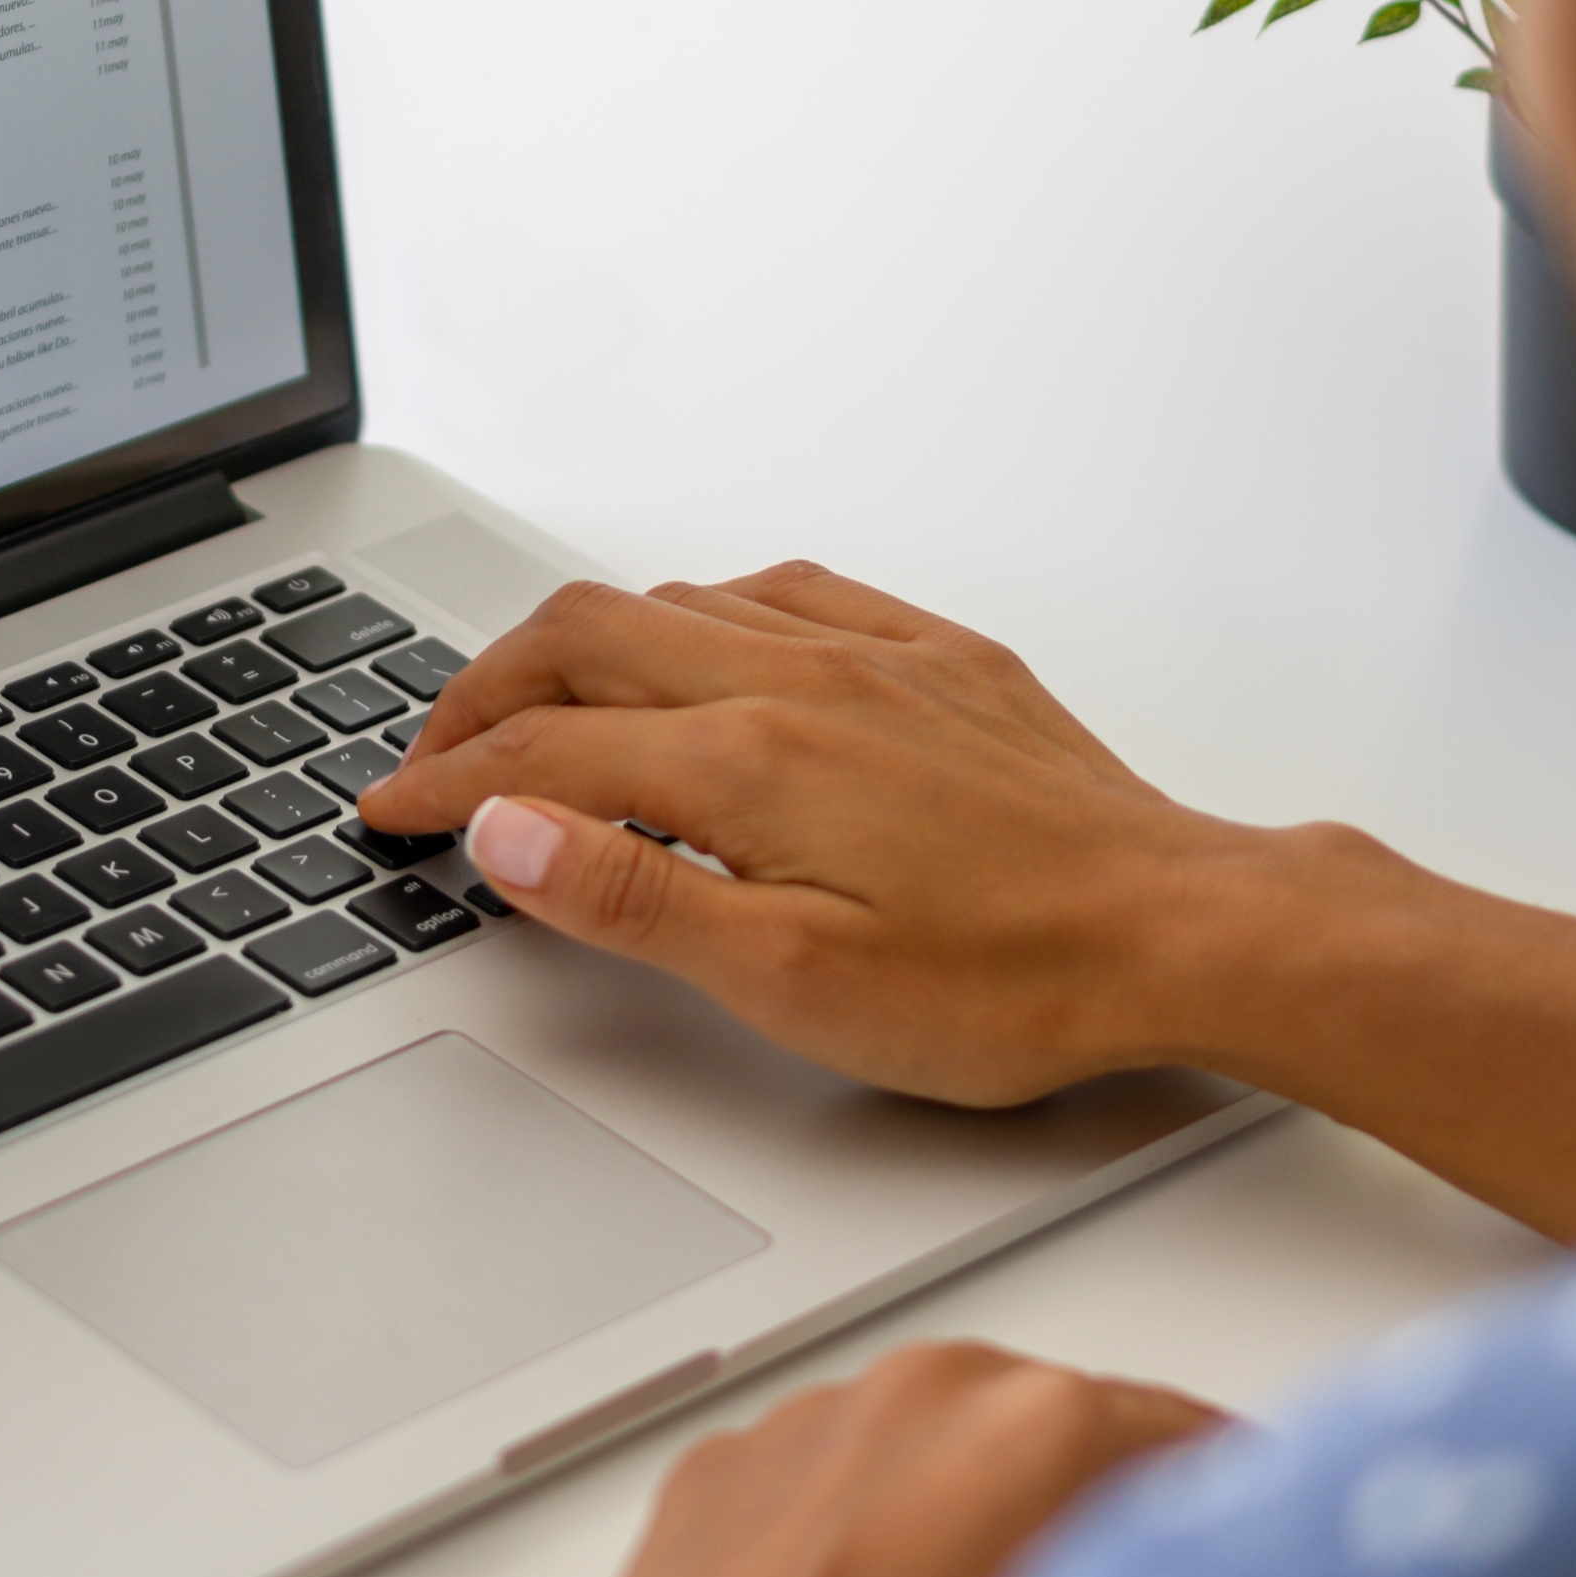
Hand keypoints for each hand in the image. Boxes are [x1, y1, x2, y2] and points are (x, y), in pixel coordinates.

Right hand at [355, 556, 1575, 1241]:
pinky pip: (786, 591)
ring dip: (581, 645)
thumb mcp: (791, 985)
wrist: (1182, 931)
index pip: (541, 752)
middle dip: (482, 690)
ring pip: (677, 602)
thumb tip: (505, 830)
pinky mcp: (942, 661)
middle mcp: (795, 681)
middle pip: (584, 639)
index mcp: (742, 763)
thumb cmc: (1009, 981)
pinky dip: (702, 613)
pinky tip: (707, 647)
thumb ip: (632, 897)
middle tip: (433, 758)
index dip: (443, 784)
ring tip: (539, 707)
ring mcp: (872, 658)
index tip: (392, 818)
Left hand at [522, 1338, 1226, 1576]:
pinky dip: (867, 1524)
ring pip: (943, 1444)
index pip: (1187, 1436)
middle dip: (1098, 1504)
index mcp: (1035, 1423)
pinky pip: (837, 1473)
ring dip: (974, 1508)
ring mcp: (816, 1414)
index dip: (1227, 1504)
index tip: (1241, 1548)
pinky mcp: (732, 1460)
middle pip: (1064, 1427)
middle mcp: (925, 1389)